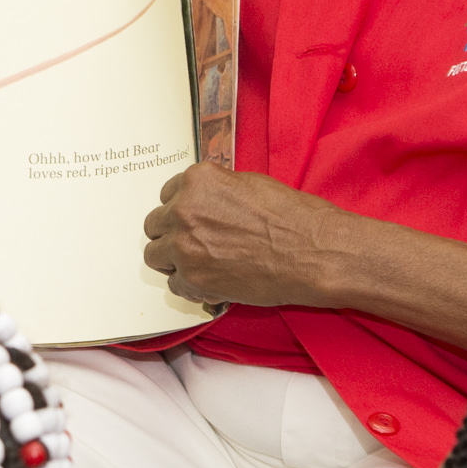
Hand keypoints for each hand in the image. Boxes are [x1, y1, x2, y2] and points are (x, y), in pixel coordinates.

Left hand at [140, 163, 345, 309]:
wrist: (312, 252)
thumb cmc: (292, 217)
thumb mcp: (248, 184)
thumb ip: (215, 192)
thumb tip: (202, 204)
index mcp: (197, 181)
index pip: (167, 195)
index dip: (181, 210)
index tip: (193, 221)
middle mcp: (184, 209)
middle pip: (154, 225)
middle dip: (172, 234)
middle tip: (195, 245)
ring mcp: (184, 245)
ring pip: (155, 256)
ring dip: (173, 261)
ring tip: (200, 265)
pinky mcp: (192, 279)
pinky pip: (174, 285)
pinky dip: (189, 287)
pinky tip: (212, 282)